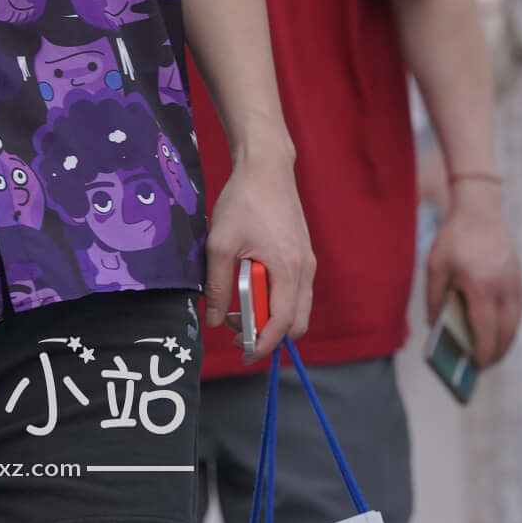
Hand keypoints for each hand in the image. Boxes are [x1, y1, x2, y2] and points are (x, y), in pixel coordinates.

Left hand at [206, 154, 312, 354]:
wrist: (266, 169)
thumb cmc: (243, 202)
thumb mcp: (219, 244)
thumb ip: (216, 286)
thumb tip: (213, 320)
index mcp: (288, 269)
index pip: (283, 322)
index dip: (263, 343)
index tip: (243, 353)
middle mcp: (305, 270)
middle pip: (296, 323)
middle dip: (268, 334)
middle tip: (235, 331)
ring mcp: (307, 263)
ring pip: (297, 309)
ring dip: (269, 317)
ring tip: (236, 309)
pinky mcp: (303, 256)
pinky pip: (294, 292)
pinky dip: (274, 300)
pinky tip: (249, 288)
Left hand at [427, 186, 521, 366]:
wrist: (480, 211)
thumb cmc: (453, 240)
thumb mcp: (435, 269)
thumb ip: (435, 299)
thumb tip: (437, 325)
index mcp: (480, 287)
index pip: (485, 329)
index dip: (482, 351)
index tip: (477, 366)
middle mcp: (502, 288)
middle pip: (506, 331)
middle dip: (496, 352)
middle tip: (482, 366)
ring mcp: (514, 283)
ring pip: (515, 322)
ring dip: (505, 340)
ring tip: (491, 354)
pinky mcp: (518, 279)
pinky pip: (517, 309)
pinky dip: (509, 325)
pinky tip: (498, 332)